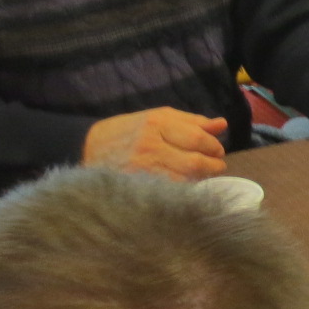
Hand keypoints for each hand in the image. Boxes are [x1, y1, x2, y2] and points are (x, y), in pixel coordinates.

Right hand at [82, 107, 227, 180]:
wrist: (86, 147)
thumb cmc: (127, 130)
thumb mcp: (156, 117)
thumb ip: (190, 121)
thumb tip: (222, 124)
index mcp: (156, 124)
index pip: (197, 138)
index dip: (213, 146)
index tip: (217, 151)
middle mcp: (150, 146)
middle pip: (194, 161)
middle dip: (212, 165)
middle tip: (216, 166)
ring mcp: (143, 169)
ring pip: (185, 179)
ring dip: (201, 179)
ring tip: (203, 176)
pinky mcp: (138, 186)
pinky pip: (170, 191)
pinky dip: (184, 189)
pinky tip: (186, 185)